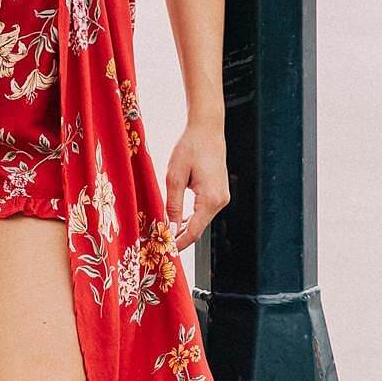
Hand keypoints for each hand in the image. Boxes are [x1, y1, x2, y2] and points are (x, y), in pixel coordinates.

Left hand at [164, 118, 229, 251]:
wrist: (207, 129)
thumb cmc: (190, 148)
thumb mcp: (174, 177)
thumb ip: (172, 205)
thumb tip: (169, 229)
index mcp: (211, 199)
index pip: (193, 232)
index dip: (178, 244)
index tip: (163, 252)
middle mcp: (221, 201)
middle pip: (198, 229)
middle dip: (179, 238)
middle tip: (159, 244)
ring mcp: (222, 197)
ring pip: (201, 221)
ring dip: (184, 228)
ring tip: (164, 234)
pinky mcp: (219, 193)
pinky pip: (204, 211)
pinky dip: (191, 218)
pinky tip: (176, 220)